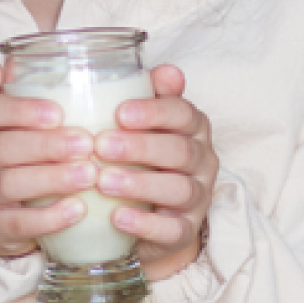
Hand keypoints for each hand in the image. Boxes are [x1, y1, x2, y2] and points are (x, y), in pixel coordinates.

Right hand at [0, 57, 95, 257]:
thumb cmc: (8, 149)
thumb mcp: (3, 117)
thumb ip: (2, 88)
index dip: (21, 110)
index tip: (59, 112)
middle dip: (46, 146)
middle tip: (87, 144)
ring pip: (8, 185)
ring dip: (52, 179)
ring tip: (90, 174)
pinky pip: (16, 224)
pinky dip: (49, 218)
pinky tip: (79, 209)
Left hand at [94, 65, 216, 281]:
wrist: (150, 215)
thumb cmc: (143, 158)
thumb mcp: (143, 124)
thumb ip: (150, 95)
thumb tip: (165, 70)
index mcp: (192, 128)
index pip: (183, 113)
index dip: (154, 112)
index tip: (119, 112)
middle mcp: (202, 161)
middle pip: (180, 151)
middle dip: (141, 147)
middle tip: (102, 145)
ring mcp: (197, 198)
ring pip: (179, 189)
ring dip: (140, 184)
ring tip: (103, 182)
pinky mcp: (185, 231)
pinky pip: (172, 230)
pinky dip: (146, 224)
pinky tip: (117, 217)